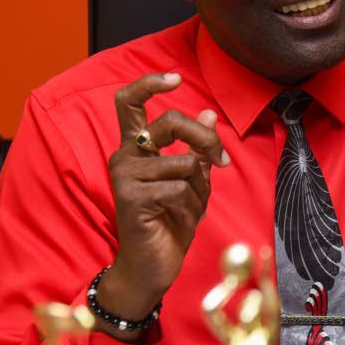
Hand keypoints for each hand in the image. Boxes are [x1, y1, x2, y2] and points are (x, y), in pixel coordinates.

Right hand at [99, 73, 229, 337]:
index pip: (129, 102)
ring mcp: (125, 176)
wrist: (150, 267)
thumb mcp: (191, 182)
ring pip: (183, 163)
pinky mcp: (130, 198)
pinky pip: (178, 189)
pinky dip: (190, 207)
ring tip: (189, 209)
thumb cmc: (169, 223)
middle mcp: (124, 155)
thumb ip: (197, 150)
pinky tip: (178, 222)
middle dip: (204, 137)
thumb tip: (209, 113)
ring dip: (199, 189)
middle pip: (169, 122)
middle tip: (220, 160)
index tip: (175, 78)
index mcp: (135, 147)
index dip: (150, 83)